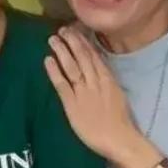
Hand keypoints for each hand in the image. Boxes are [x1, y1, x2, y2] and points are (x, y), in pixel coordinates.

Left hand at [45, 26, 141, 162]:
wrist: (119, 138)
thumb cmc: (120, 120)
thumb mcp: (117, 93)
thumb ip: (107, 81)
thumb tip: (99, 69)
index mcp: (107, 78)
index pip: (93, 55)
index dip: (83, 42)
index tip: (75, 30)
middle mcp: (94, 81)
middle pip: (81, 57)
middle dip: (72, 41)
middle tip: (62, 29)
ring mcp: (83, 91)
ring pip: (71, 66)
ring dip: (62, 51)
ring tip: (53, 39)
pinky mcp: (72, 104)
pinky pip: (62, 84)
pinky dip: (54, 71)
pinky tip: (47, 60)